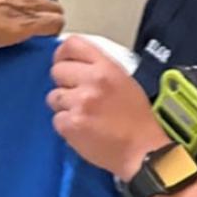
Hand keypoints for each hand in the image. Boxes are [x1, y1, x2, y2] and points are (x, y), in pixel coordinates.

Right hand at [0, 0, 62, 48]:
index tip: (28, 7)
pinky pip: (52, 27)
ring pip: (55, 13)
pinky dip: (48, 36)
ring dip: (47, 26)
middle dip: (41, 13)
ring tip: (32, 38)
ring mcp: (24, 2)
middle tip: (28, 26)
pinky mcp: (23, 25)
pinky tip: (37, 44)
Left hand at [48, 36, 167, 178]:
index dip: (62, 54)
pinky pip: (56, 119)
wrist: (143, 151)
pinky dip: (66, 126)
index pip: (72, 45)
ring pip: (53, 97)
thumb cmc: (137, 120)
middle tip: (78, 96)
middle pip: (57, 70)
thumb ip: (100, 70)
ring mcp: (79, 103)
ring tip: (84, 115)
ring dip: (64, 106)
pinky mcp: (70, 124)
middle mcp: (92, 81)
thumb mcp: (124, 82)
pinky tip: (83, 130)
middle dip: (64, 83)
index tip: (62, 62)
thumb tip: (76, 65)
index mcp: (107, 68)